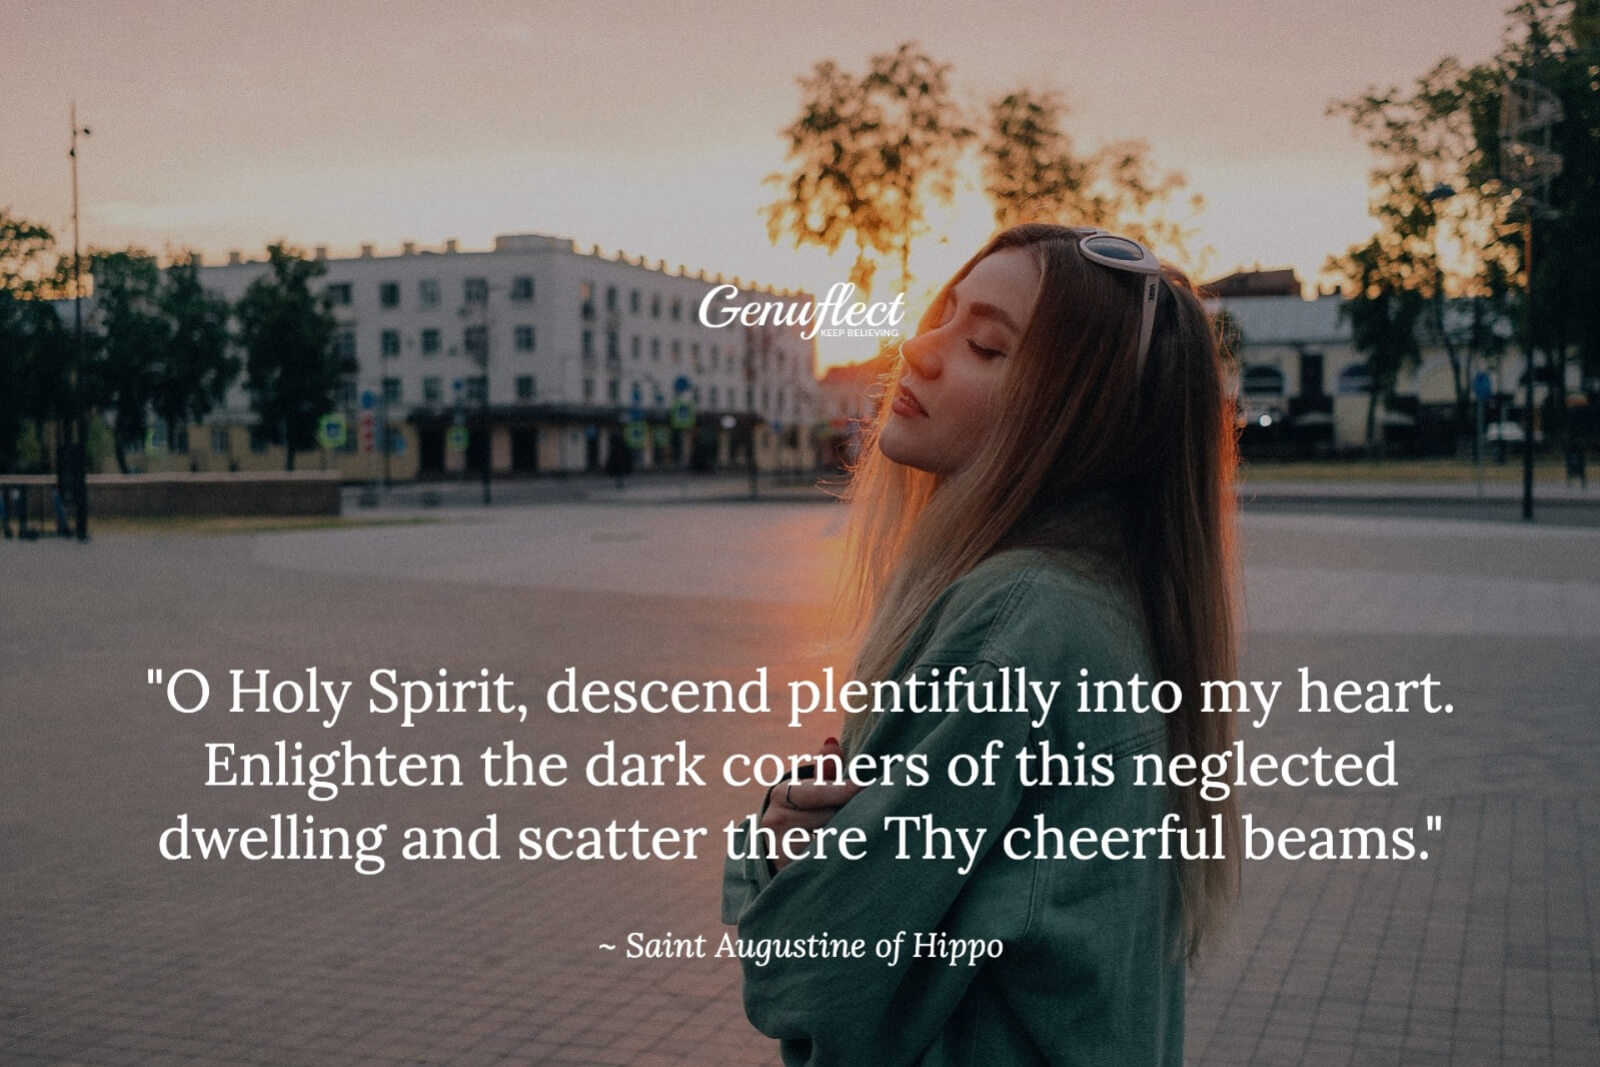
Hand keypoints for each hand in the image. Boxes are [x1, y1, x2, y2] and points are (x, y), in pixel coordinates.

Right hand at [762, 737, 864, 871]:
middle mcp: (775, 820)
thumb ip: (823, 769)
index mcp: (781, 793)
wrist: (771, 849)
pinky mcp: (788, 871)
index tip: (863, 786)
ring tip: (852, 836)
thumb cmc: (799, 812)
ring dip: (844, 838)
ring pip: (826, 841)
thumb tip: (831, 744)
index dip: (842, 789)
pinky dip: (836, 858)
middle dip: (845, 816)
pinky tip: (844, 855)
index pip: (816, 791)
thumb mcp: (807, 788)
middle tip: (862, 815)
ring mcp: (779, 848)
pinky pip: (822, 862)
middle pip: (826, 817)